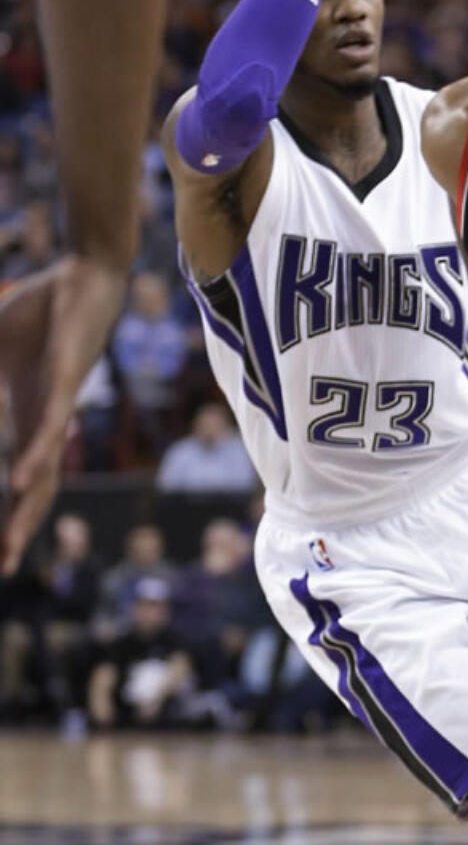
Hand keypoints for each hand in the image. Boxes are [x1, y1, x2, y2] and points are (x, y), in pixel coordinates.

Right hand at [0, 256, 125, 574]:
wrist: (82, 278)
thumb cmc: (40, 314)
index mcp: (30, 418)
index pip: (20, 478)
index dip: (9, 513)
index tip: (0, 552)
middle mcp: (50, 421)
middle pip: (38, 488)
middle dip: (21, 527)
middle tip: (5, 566)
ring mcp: (60, 404)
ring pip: (47, 468)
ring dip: (28, 507)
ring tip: (13, 542)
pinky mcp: (65, 381)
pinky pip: (50, 426)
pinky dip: (36, 454)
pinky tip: (22, 480)